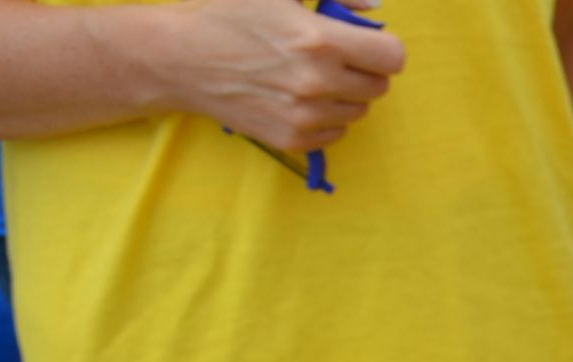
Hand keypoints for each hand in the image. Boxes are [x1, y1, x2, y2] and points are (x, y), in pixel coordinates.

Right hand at [161, 0, 405, 152]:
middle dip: (363, 68)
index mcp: (319, 40)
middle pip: (379, 86)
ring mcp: (306, 116)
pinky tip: (297, 97)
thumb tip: (375, 7)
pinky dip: (326, 117)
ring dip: (344, 94)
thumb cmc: (229, 13)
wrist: (180, 57)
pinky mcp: (293, 138)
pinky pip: (336, 132)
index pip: (393, 58)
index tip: (362, 42)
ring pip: (359, 110)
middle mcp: (317, 83)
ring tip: (308, 74)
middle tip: (331, 56)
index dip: (381, 47)